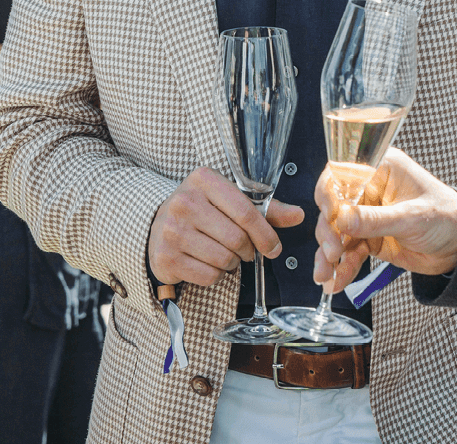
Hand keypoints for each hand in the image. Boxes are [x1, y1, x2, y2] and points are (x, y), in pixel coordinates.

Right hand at [147, 167, 303, 287]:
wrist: (158, 227)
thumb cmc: (202, 212)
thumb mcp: (229, 201)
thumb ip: (265, 209)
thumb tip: (298, 215)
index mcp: (203, 179)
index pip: (246, 211)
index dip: (265, 234)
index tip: (273, 247)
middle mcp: (184, 201)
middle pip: (237, 238)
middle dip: (247, 250)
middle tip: (243, 250)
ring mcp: (172, 230)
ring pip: (224, 259)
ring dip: (231, 263)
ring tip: (223, 254)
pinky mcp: (166, 257)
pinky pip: (208, 276)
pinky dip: (215, 275)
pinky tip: (207, 263)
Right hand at [312, 147, 456, 292]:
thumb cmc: (446, 217)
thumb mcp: (411, 217)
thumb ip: (375, 220)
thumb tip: (342, 219)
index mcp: (380, 169)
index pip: (342, 175)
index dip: (330, 195)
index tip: (330, 217)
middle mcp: (370, 190)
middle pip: (334, 207)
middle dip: (329, 232)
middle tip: (333, 252)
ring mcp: (368, 216)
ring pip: (337, 233)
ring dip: (330, 255)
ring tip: (326, 274)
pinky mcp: (369, 239)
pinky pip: (349, 252)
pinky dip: (342, 267)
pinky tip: (336, 281)